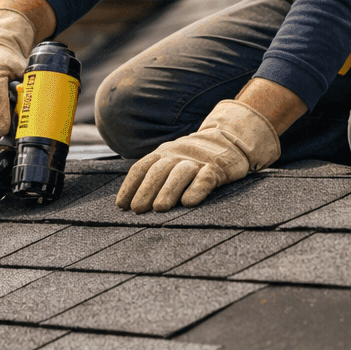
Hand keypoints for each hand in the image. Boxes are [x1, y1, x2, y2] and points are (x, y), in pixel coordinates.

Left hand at [116, 99, 280, 211]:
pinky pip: (206, 178)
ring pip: (180, 173)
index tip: (122, 205)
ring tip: (159, 209)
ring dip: (168, 190)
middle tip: (138, 210)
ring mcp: (198, 161)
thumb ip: (154, 175)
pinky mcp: (217, 168)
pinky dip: (197, 189)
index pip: (141, 168)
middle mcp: (178, 155)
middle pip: (158, 171)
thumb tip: (129, 203)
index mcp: (163, 153)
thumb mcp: (171, 159)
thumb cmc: (193, 158)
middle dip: (146, 190)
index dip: (130, 186)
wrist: (228, 138)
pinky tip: (189, 202)